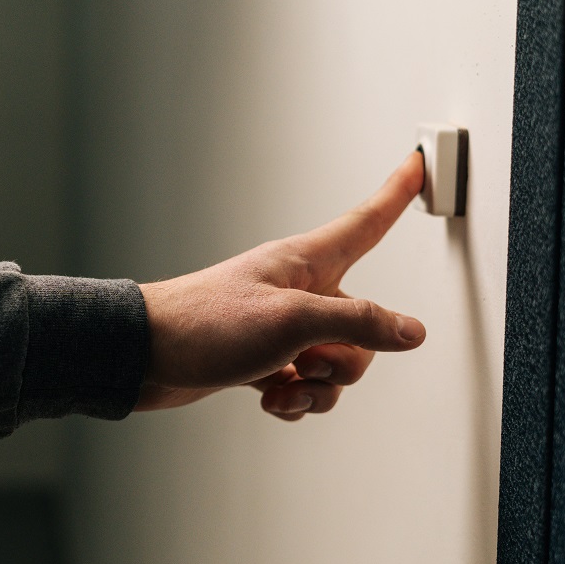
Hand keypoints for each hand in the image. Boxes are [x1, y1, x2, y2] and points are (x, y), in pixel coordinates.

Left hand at [136, 151, 425, 420]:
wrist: (146, 357)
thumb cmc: (206, 323)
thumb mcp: (293, 321)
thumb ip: (358, 324)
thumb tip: (410, 331)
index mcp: (306, 262)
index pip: (365, 223)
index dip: (395, 195)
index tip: (419, 164)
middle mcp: (297, 291)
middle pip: (361, 325)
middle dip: (344, 360)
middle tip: (305, 362)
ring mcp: (280, 327)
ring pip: (334, 364)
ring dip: (315, 388)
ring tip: (282, 385)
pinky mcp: (263, 359)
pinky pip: (304, 386)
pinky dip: (293, 400)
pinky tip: (268, 398)